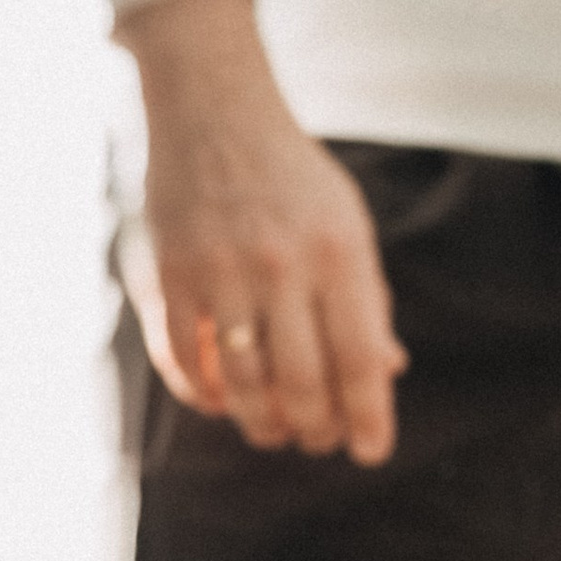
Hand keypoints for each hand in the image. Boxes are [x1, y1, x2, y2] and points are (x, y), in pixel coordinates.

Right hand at [118, 0, 406, 462]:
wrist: (215, 108)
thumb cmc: (294, 179)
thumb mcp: (349, 227)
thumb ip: (367, 299)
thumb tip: (388, 370)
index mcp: (340, 255)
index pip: (361, 360)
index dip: (369, 418)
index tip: (370, 452)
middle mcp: (282, 265)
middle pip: (304, 384)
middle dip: (315, 429)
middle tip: (317, 439)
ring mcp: (222, 269)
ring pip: (244, 383)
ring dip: (261, 423)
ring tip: (273, 430)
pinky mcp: (172, 271)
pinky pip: (186, 359)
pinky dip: (206, 394)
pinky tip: (222, 402)